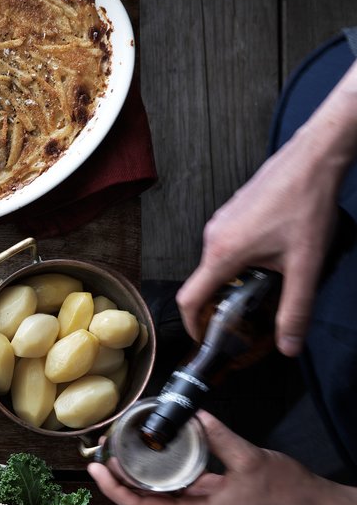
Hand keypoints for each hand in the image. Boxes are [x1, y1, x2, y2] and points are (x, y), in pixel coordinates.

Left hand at [88, 410, 340, 504]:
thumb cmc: (285, 492)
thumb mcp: (249, 459)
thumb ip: (218, 438)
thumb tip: (194, 416)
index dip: (115, 490)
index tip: (97, 469)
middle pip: (147, 502)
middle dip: (122, 480)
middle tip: (104, 453)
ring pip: (164, 494)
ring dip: (143, 476)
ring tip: (124, 450)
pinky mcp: (216, 501)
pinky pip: (184, 488)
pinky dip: (169, 472)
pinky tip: (162, 451)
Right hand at [176, 81, 356, 354]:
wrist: (314, 158)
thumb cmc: (306, 203)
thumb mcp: (305, 265)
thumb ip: (295, 310)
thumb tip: (289, 346)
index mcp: (223, 253)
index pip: (190, 299)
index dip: (194, 325)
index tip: (206, 338)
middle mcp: (214, 236)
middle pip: (205, 283)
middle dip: (223, 304)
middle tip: (250, 316)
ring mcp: (221, 221)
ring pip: (219, 263)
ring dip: (237, 280)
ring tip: (270, 282)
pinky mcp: (233, 211)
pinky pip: (228, 244)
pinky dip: (243, 259)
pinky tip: (274, 254)